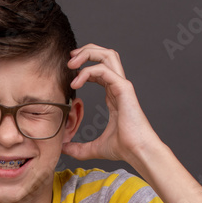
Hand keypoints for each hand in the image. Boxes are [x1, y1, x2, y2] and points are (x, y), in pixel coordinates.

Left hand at [61, 44, 162, 163]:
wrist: (138, 151)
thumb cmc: (124, 147)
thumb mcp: (94, 147)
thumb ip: (78, 148)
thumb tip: (63, 149)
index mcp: (114, 94)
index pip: (100, 69)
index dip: (85, 64)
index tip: (69, 70)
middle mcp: (118, 86)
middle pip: (105, 54)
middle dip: (86, 51)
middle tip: (69, 59)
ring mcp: (122, 85)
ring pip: (107, 55)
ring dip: (88, 53)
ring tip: (71, 63)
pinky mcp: (123, 88)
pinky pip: (104, 70)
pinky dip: (88, 71)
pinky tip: (76, 83)